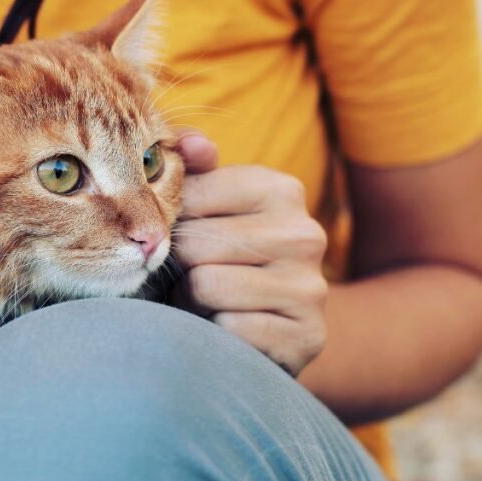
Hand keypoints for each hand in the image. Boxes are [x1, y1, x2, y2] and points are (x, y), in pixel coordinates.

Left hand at [170, 133, 327, 375]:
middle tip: (194, 278)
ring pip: (206, 285)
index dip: (171, 224)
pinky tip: (228, 330)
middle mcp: (305, 233)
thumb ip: (191, 169)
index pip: (189, 196)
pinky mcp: (306, 336)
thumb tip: (190, 144)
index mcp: (281, 189)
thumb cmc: (224, 261)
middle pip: (195, 243)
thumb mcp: (208, 209)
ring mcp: (311, 287)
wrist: (275, 332)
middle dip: (180, 267)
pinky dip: (215, 333)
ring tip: (209, 303)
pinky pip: (227, 328)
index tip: (184, 237)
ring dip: (193, 301)